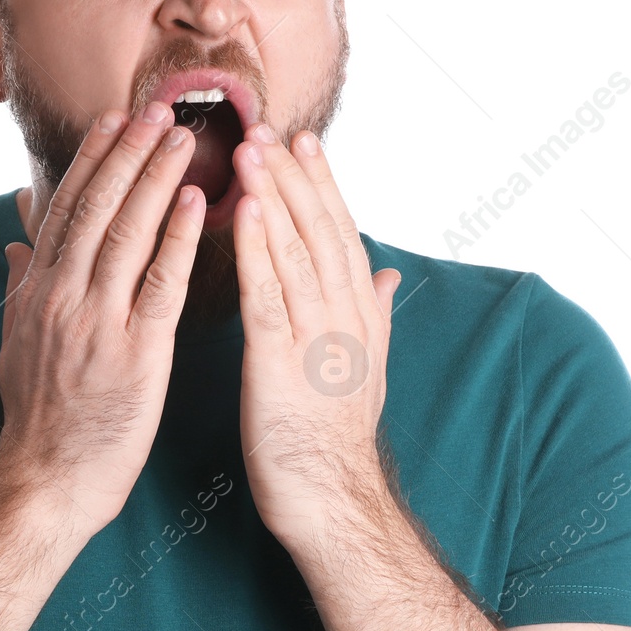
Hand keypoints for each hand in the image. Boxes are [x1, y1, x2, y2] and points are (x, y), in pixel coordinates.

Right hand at [0, 102, 204, 537]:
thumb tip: (15, 237)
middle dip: (129, 154)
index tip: (114, 120)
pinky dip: (178, 238)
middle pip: (97, 209)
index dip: (92, 161)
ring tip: (183, 138)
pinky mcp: (135, 354)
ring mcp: (97, 323)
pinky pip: (160, 284)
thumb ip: (20, 283)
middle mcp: (63, 297)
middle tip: (158, 109)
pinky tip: (196, 202)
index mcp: (38, 291)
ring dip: (156, 179)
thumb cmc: (39, 417)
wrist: (45, 483)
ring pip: (128, 233)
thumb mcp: (17, 341)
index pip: (66, 210)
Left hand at [231, 124, 401, 551]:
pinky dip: (257, 250)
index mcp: (358, 317)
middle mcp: (343, 319)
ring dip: (276, 198)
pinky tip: (243, 213)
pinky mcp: (279, 365)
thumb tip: (388, 274)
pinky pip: (268, 297)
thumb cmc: (335, 440)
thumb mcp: (366, 370)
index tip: (305, 141)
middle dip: (297, 177)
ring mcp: (315, 341)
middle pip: (321, 233)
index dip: (323, 186)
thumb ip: (374, 315)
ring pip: (296, 253)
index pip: (341, 235)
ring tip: (254, 151)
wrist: (333, 504)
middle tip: (273, 127)